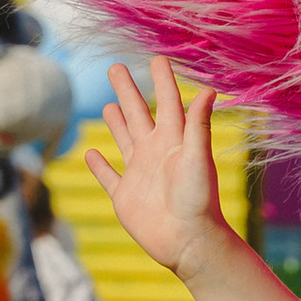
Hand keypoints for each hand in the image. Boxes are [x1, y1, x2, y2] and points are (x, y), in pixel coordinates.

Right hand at [85, 56, 230, 277]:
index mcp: (174, 141)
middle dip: (127, 91)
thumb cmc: (198, 201)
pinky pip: (109, 177)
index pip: (167, 102)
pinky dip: (99, 166)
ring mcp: (139, 174)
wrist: (189, 242)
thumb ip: (199, 124)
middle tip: (115, 68)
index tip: (156, 58)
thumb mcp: (198, 158)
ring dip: (115, 123)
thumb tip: (209, 89)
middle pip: (137, 114)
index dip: (162, 80)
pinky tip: (91, 154)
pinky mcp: (125, 196)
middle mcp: (155, 153)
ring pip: (123, 140)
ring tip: (108, 105)